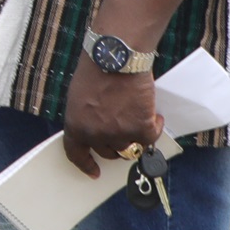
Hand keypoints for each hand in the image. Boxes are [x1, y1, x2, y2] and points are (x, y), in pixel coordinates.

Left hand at [62, 56, 164, 177]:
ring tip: (139, 114)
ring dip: (136, 134)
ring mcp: (118, 134)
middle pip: (109, 152)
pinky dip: (155, 126)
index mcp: (75, 125)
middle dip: (117, 145)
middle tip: (126, 130)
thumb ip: (86, 116)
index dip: (86, 164)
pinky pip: (151, 137)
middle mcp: (94, 134)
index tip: (94, 172)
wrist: (115, 57)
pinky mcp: (139, 128)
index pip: (76, 153)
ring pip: (131, 146)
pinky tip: (154, 113)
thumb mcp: (79, 97)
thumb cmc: (96, 70)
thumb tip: (97, 127)